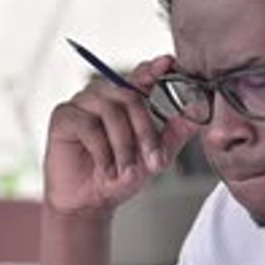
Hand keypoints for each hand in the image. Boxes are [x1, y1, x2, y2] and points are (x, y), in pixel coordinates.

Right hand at [45, 55, 195, 213]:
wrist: (90, 201)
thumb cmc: (121, 174)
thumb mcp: (156, 154)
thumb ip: (177, 132)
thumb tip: (202, 114)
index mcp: (126, 97)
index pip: (142, 74)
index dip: (155, 68)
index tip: (170, 63)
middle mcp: (103, 94)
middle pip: (130, 96)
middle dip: (146, 132)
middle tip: (154, 162)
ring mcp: (81, 102)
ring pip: (111, 111)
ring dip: (124, 146)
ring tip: (127, 172)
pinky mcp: (63, 116)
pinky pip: (88, 126)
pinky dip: (103, 151)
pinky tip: (108, 169)